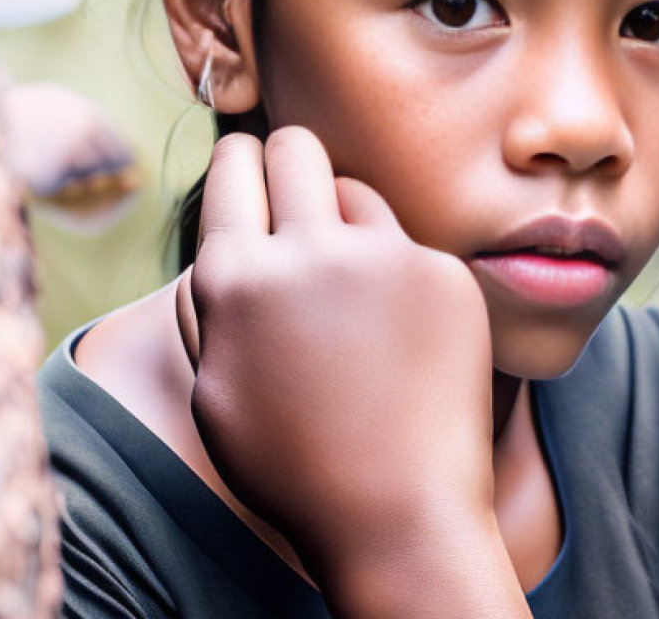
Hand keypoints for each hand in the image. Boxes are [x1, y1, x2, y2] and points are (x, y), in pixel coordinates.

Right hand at [175, 127, 497, 581]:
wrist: (398, 513)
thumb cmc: (293, 461)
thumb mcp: (215, 385)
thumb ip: (218, 296)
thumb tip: (234, 230)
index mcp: (238, 275)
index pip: (234, 166)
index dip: (241, 160)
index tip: (251, 164)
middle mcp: (309, 250)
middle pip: (296, 146)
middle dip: (289, 161)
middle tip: (296, 192)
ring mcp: (386, 258)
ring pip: (357, 190)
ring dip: (344, 219)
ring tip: (351, 289)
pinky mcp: (443, 274)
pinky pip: (408, 243)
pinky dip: (397, 270)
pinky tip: (399, 330)